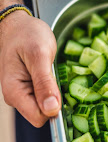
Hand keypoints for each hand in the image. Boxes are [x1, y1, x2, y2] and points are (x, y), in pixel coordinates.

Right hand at [0, 11, 60, 126]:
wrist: (18, 25)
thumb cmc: (27, 35)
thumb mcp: (39, 55)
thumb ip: (44, 83)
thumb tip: (51, 109)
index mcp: (15, 92)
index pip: (39, 117)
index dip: (53, 107)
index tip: (59, 87)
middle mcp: (16, 96)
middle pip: (42, 113)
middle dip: (54, 98)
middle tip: (54, 73)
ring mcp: (22, 92)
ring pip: (44, 105)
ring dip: (53, 91)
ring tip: (51, 70)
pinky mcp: (29, 87)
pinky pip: (44, 96)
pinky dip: (51, 87)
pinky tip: (50, 72)